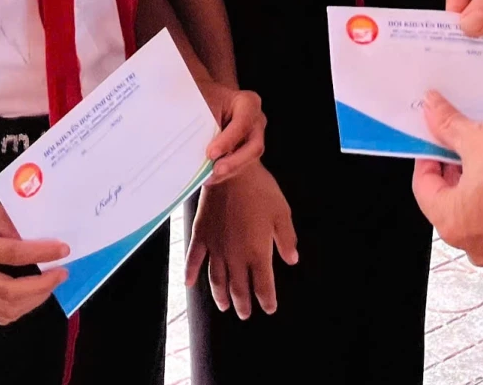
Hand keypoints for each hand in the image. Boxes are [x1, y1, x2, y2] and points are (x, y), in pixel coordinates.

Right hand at [0, 191, 69, 325]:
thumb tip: (42, 240)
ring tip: (49, 284)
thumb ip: (13, 226)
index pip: (14, 255)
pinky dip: (17, 308)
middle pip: (11, 293)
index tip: (63, 250)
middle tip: (61, 273)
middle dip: (43, 286)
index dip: (42, 253)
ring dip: (33, 301)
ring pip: (5, 310)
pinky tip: (30, 296)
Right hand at [186, 163, 297, 317]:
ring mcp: (216, 247)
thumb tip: (292, 259)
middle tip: (245, 314)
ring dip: (221, 296)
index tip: (269, 308)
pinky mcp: (201, 235)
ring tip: (224, 307)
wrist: (231, 169)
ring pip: (217, 280)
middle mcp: (235, 255)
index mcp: (258, 252)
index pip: (263, 285)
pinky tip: (190, 284)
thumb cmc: (260, 189)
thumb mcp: (282, 213)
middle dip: (244, 303)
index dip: (266, 300)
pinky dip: (191, 274)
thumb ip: (286, 239)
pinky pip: (194, 259)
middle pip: (238, 288)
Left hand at [198, 81, 265, 183]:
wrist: (202, 102)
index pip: (243, 123)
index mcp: (248, 103)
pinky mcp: (245, 152)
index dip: (228, 141)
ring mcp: (253, 138)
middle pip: (254, 147)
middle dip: (234, 162)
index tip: (210, 153)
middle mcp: (256, 121)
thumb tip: (195, 141)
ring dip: (228, 171)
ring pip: (248, 161)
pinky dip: (223, 175)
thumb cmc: (203, 98)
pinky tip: (208, 178)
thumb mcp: (204, 104)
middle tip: (214, 170)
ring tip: (207, 177)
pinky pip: (239, 168)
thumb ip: (205, 121)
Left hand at [411, 93, 482, 265]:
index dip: (428, 156)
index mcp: (452, 223)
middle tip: (461, 141)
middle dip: (453, 169)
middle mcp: (471, 244)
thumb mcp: (480, 138)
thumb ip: (448, 126)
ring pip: (473, 209)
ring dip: (474, 181)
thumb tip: (431, 108)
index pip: (424, 187)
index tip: (436, 137)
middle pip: (447, 200)